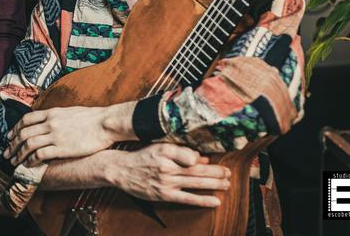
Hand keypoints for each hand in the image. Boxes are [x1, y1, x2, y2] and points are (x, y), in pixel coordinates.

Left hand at [4, 104, 129, 166]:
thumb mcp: (69, 111)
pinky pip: (40, 155)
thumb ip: (57, 116)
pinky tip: (28, 165)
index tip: (10, 136)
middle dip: (13, 144)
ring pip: (28, 145)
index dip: (15, 129)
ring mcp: (55, 135)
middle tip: (7, 153)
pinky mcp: (61, 148)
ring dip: (18, 154)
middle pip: (24, 133)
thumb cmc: (91, 118)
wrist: (105, 123)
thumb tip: (50, 121)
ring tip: (13, 162)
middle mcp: (50, 123)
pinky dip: (31, 160)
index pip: (26, 120)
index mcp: (51, 113)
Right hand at [108, 143, 230, 207]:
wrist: (120, 169)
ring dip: (214, 184)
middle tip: (229, 173)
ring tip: (227, 184)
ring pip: (195, 183)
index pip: (192, 156)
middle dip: (216, 172)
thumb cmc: (141, 157)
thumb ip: (180, 152)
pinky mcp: (163, 195)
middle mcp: (167, 166)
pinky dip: (202, 200)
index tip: (216, 161)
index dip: (205, 160)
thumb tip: (201, 158)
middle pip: (197, 170)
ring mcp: (166, 182)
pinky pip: (187, 198)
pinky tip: (215, 201)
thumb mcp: (159, 148)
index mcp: (166, 151)